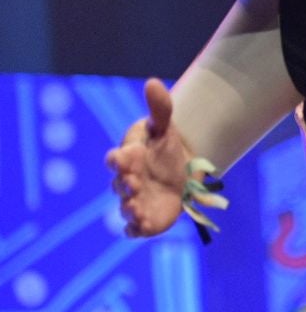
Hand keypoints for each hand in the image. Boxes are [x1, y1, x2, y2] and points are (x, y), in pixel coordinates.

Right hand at [105, 78, 191, 236]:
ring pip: (126, 207)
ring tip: (137, 210)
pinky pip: (135, 228)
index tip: (120, 158)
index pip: (116, 158)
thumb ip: (160, 108)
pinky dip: (136, 229)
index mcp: (129, 157)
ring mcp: (135, 200)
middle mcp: (128, 180)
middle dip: (125, 185)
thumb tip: (153, 82)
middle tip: (135, 184)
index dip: (117, 159)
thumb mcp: (166, 127)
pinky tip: (142, 229)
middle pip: (119, 185)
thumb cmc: (166, 147)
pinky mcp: (146, 218)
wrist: (182, 170)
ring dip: (129, 210)